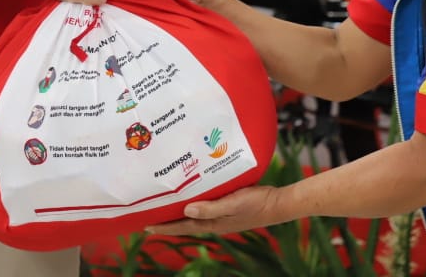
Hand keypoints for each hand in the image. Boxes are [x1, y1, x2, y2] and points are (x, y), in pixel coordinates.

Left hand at [147, 185, 286, 236]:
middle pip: (186, 223)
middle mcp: (215, 222)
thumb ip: (211, 209)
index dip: (164, 227)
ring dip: (180, 212)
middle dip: (168, 221)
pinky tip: (194, 196)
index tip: (146, 226)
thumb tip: (186, 210)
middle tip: (150, 216)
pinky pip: (206, 208)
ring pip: (195, 216)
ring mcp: (223, 217)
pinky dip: (196, 205)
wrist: (279, 204)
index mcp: (213, 223)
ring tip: (166, 206)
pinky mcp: (230, 208)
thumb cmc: (257, 203)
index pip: (183, 226)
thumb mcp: (233, 204)